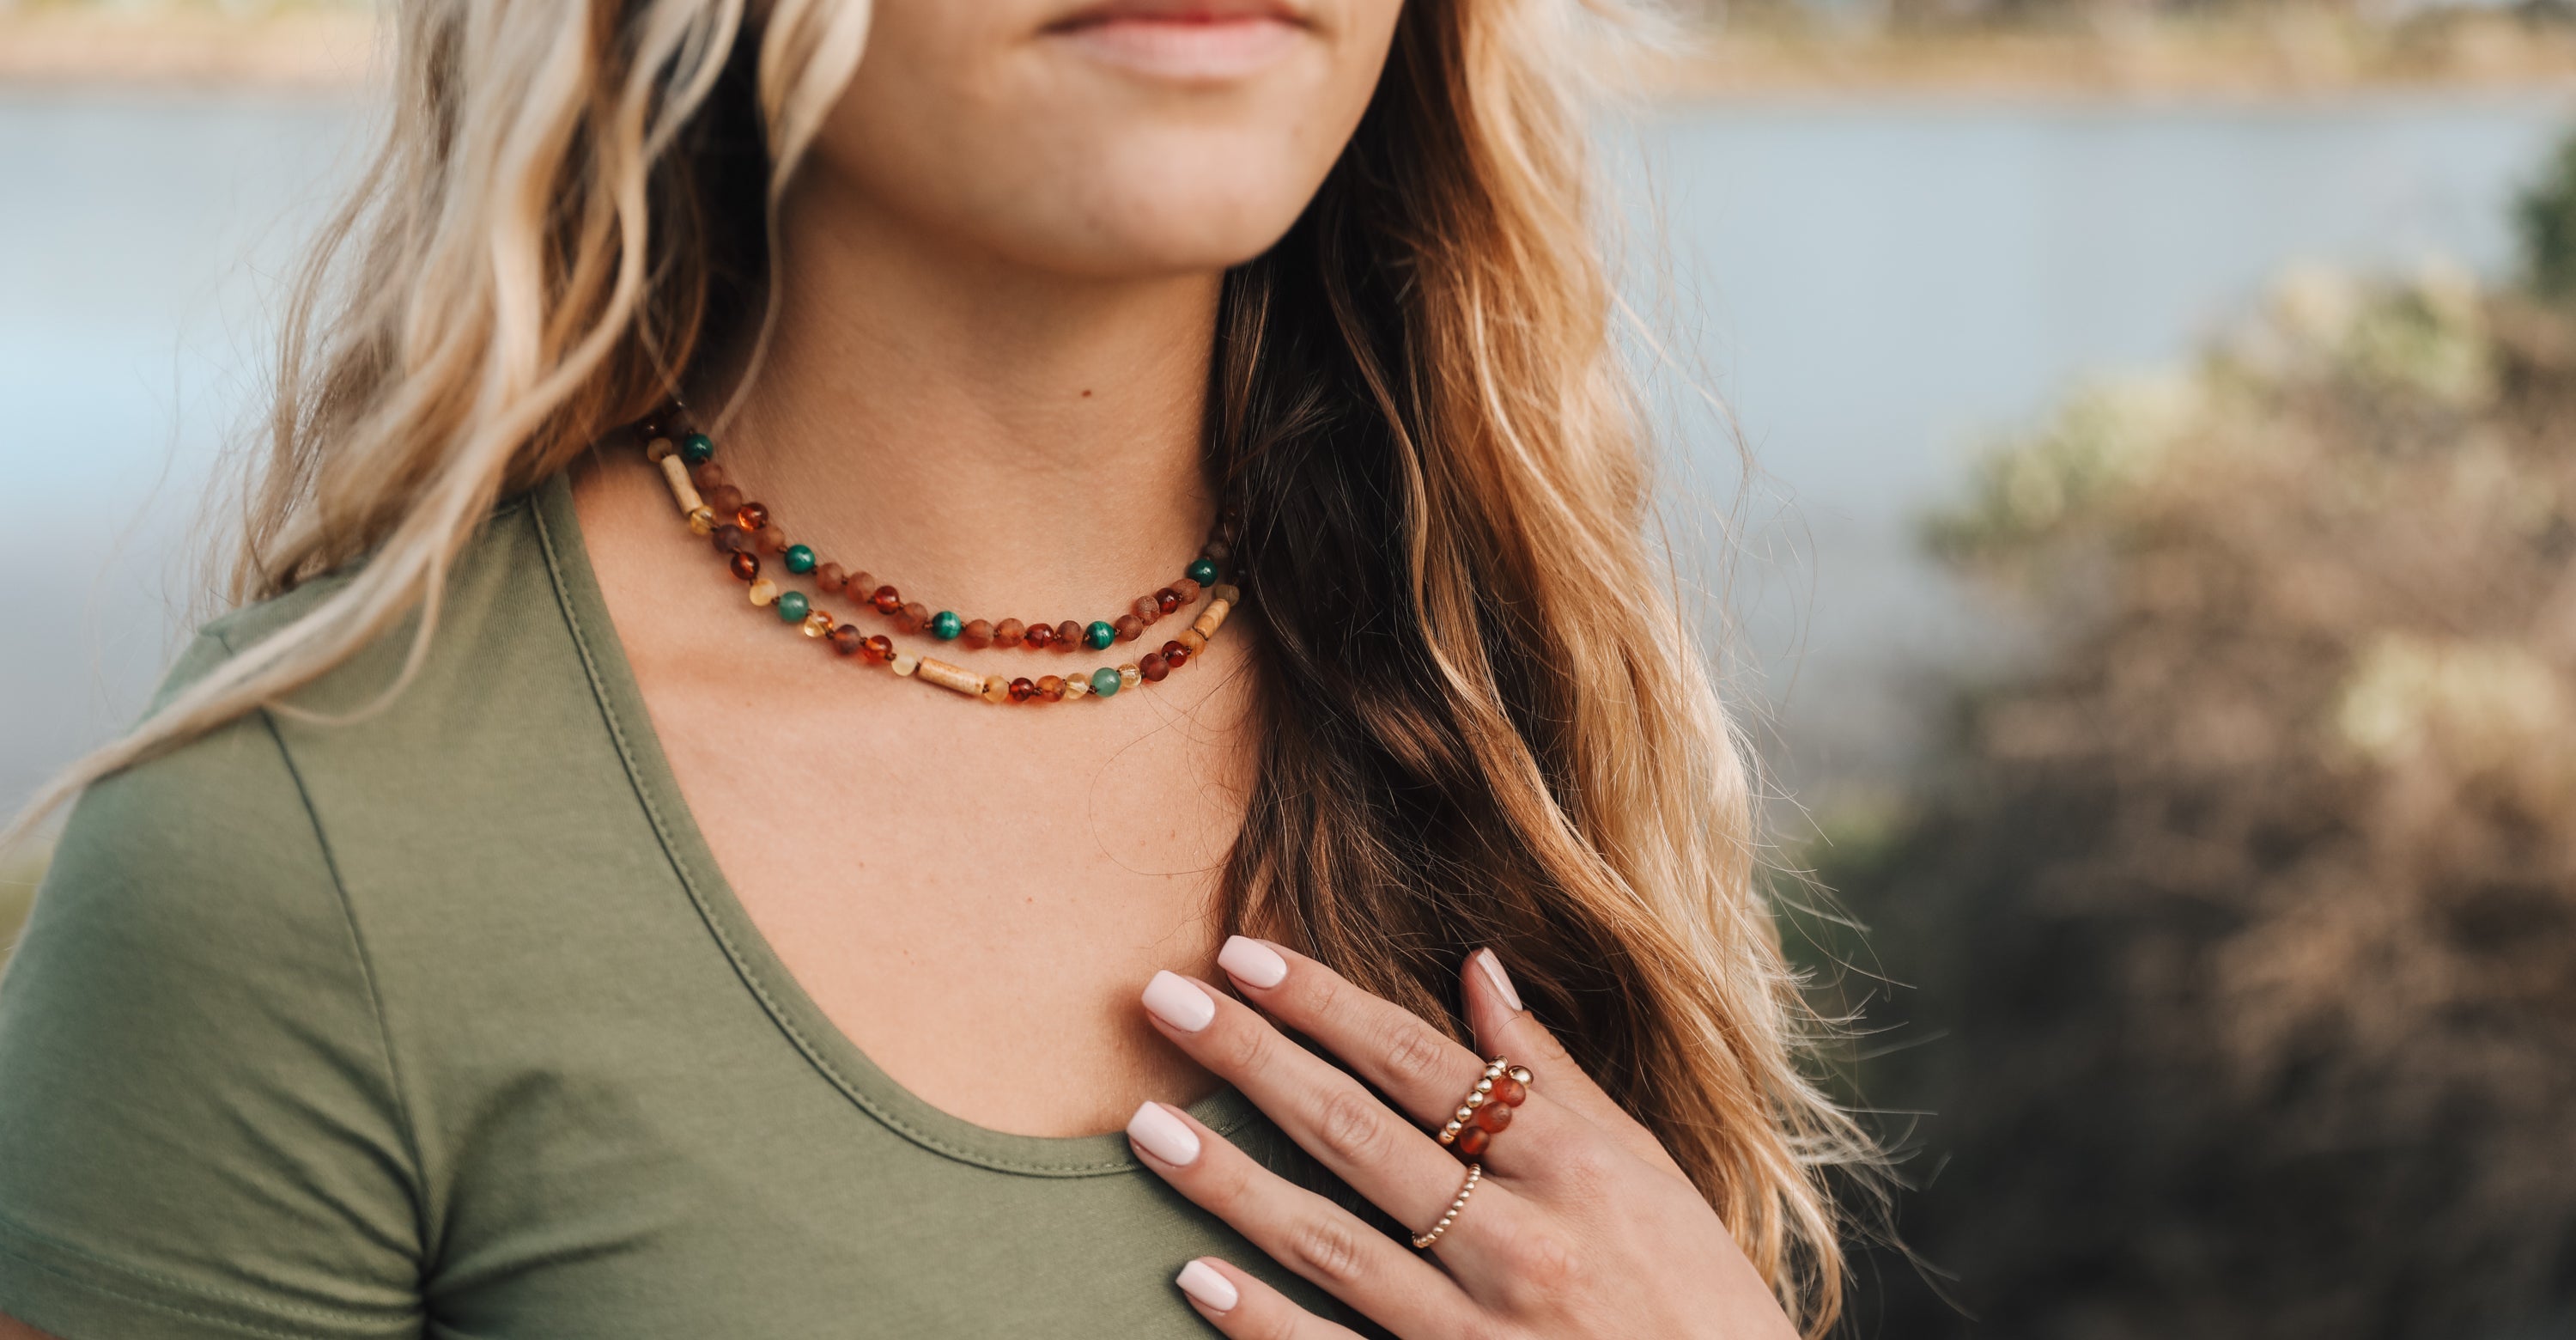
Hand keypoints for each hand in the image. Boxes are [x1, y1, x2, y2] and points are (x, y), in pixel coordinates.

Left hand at [1125, 937, 1798, 1338]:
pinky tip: (1194, 1278)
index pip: (1418, 1060)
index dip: (1321, 1003)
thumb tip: (1476, 966)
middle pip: (1356, 1130)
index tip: (1240, 952)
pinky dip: (1264, 1321)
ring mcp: (1484, 1331)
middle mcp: (1522, 1241)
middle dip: (1251, 1058)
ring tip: (1145, 1125)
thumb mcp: (1647, 1170)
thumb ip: (1552, 1075)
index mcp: (1571, 1165)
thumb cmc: (1696, 1293)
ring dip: (1229, 1180)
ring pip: (1330, 1241)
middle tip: (1161, 1001)